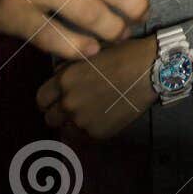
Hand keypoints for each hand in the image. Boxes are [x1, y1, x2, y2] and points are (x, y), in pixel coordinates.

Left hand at [36, 36, 158, 139]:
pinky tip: (100, 121)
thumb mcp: (91, 54)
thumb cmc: (124, 56)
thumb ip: (69, 68)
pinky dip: (88, 132)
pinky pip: (83, 139)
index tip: (57, 99)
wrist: (151, 70)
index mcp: (64, 80)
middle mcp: (68, 102)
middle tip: (74, 108)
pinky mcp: (97, 133)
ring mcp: (82, 120)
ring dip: (72, 125)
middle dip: (59, 113)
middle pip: (49, 118)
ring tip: (88, 116)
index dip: (49, 99)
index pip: (41, 99)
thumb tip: (58, 78)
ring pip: (64, 131)